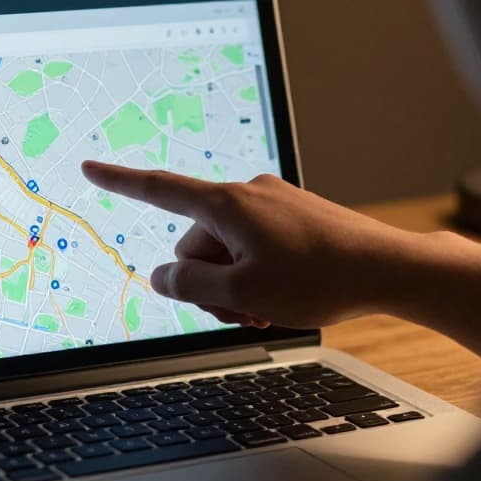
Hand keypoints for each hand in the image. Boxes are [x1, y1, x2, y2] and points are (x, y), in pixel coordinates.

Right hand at [80, 161, 423, 328]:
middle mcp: (247, 193)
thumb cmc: (318, 280)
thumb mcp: (241, 293)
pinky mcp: (295, 216)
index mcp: (227, 204)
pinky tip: (285, 297)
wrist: (389, 268)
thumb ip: (190, 286)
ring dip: (236, 282)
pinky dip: (259, 273)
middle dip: (208, 280)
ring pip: (228, 249)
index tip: (91, 169)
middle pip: (197, 242)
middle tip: (242, 311)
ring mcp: (274, 203)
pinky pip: (257, 245)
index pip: (159, 189)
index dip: (120, 183)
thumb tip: (161, 275)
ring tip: (269, 308)